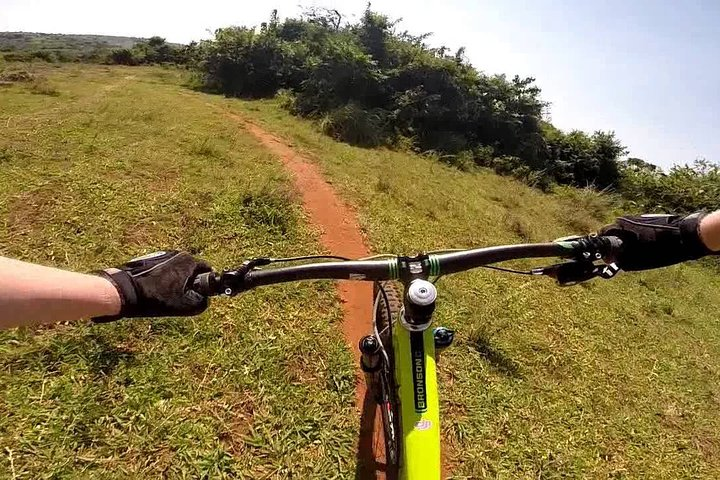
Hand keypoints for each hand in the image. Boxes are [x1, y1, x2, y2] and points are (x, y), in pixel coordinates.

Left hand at [93, 251, 211, 321]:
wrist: (123, 291)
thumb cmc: (155, 298)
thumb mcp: (186, 306)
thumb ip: (202, 302)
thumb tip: (204, 299)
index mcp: (187, 260)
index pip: (206, 269)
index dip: (205, 283)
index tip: (199, 293)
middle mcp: (176, 253)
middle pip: (190, 269)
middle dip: (188, 282)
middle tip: (181, 297)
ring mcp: (160, 254)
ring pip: (175, 269)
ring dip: (174, 280)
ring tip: (164, 295)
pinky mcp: (148, 258)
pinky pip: (162, 269)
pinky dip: (161, 278)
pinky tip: (154, 291)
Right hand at [599, 212, 710, 270]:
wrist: (686, 235)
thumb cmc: (660, 247)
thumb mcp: (637, 259)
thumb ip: (621, 259)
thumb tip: (609, 260)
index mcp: (621, 225)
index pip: (604, 232)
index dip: (602, 245)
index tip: (605, 256)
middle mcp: (628, 218)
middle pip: (614, 231)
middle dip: (615, 243)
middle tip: (619, 256)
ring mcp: (639, 217)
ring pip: (626, 230)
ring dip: (626, 240)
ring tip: (635, 253)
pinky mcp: (649, 219)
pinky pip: (637, 229)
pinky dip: (637, 237)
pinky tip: (647, 247)